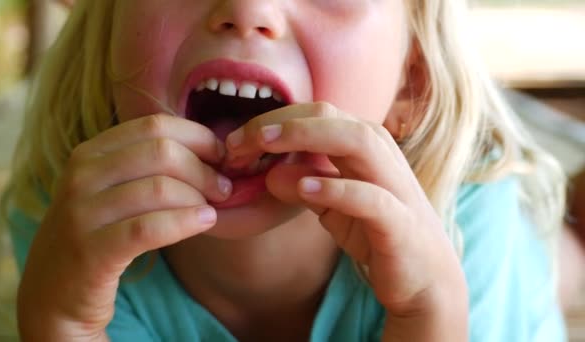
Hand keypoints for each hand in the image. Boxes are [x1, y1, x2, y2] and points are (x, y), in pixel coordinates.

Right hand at [17, 114, 231, 340]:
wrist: (55, 294)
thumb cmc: (100, 236)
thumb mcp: (113, 191)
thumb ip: (150, 167)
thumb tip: (213, 150)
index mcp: (90, 153)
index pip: (154, 125)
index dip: (197, 137)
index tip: (221, 157)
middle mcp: (81, 176)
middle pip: (162, 152)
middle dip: (204, 169)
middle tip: (224, 189)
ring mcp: (82, 213)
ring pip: (160, 188)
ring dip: (199, 198)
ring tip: (212, 209)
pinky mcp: (91, 251)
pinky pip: (150, 228)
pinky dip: (185, 222)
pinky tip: (206, 222)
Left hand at [226, 103, 467, 336]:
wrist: (423, 276)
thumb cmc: (374, 231)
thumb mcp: (329, 206)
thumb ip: (301, 186)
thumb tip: (267, 174)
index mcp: (361, 143)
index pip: (313, 114)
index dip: (270, 122)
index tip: (233, 144)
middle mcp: (380, 152)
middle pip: (328, 115)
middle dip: (279, 122)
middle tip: (237, 141)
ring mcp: (393, 182)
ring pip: (355, 140)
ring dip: (306, 137)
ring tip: (264, 146)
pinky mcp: (399, 219)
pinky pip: (369, 196)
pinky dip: (336, 188)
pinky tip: (304, 187)